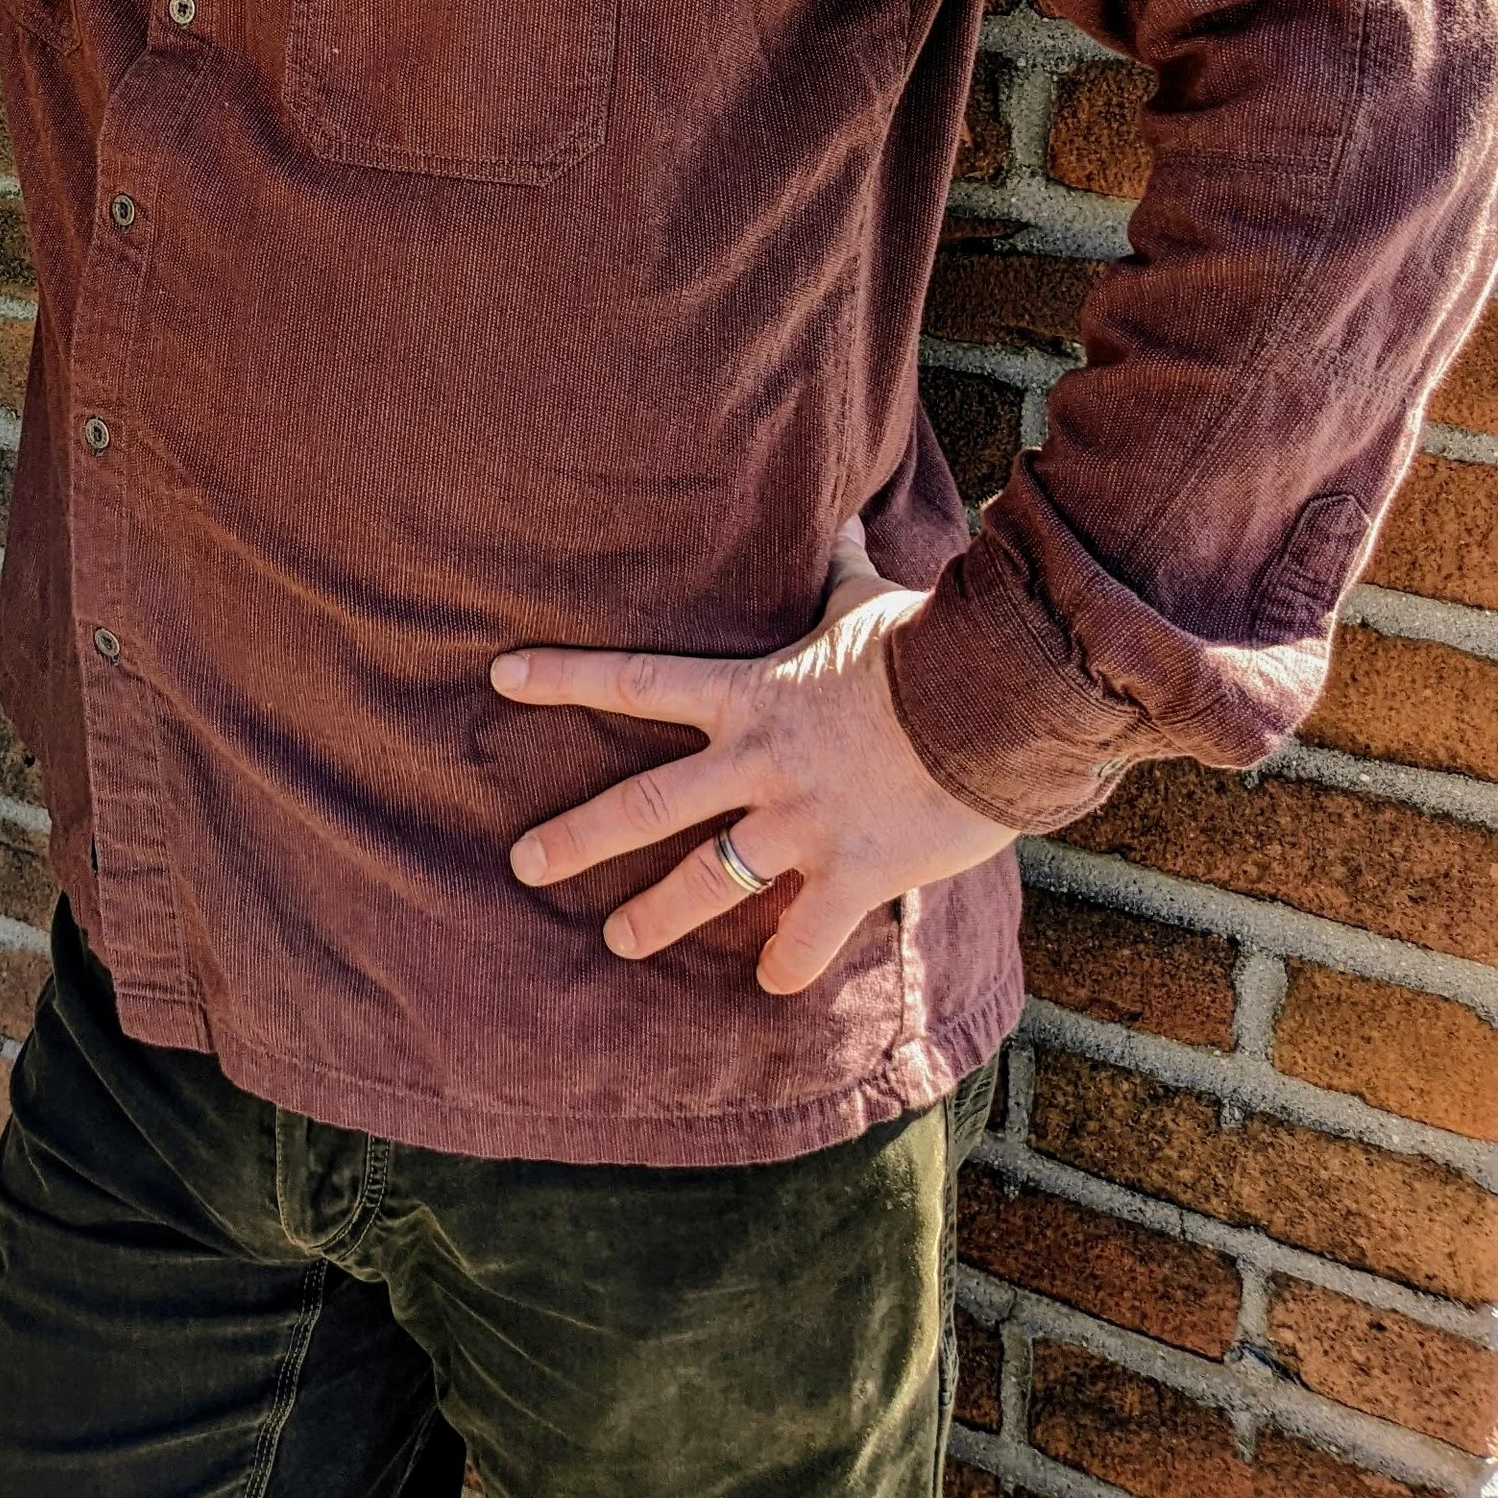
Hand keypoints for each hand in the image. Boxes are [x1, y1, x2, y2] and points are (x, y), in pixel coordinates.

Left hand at [491, 520, 1013, 993]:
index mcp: (748, 695)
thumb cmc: (928, 643)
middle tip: (524, 863)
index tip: (502, 677)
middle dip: (575, 839)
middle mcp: (757, 764)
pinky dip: (785, 965)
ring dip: (654, 917)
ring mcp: (798, 825)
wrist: (996, 701)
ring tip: (617, 940)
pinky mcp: (851, 873)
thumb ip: (842, 569)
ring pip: (703, 883)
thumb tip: (849, 515)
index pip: (634, 680)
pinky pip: (803, 938)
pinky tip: (770, 982)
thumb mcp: (868, 602)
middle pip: (643, 806)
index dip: (564, 677)